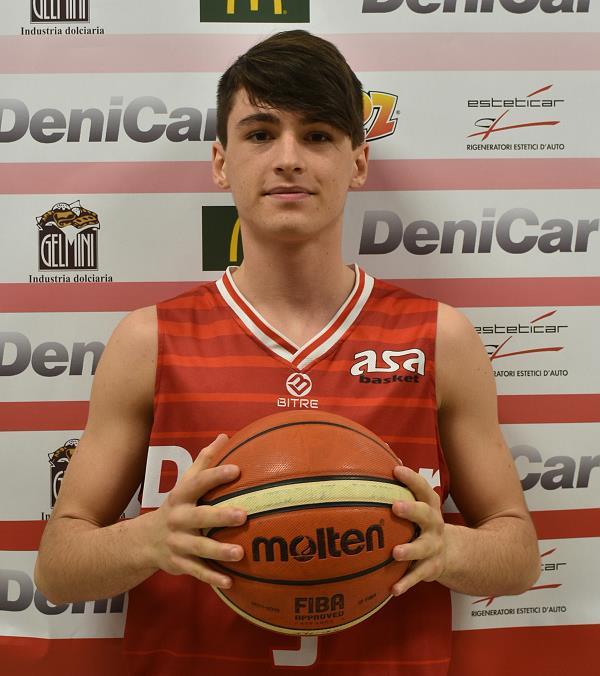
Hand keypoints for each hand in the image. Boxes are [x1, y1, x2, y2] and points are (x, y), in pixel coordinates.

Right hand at [148, 434, 246, 588]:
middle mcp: (178, 519)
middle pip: (199, 516)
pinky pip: (197, 571)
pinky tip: (230, 581)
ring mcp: (177, 543)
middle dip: (220, 516)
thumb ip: (204, 461)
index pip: (198, 483)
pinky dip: (212, 577)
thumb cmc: (176, 506)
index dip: (216, 475)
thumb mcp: (185, 483)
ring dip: (219, 550)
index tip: (237, 469)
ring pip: (199, 547)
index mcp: (181, 497)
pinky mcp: (179, 563)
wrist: (142, 542)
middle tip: (244, 515)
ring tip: (240, 553)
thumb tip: (224, 436)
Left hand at [390, 465, 446, 595]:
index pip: (423, 487)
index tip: (396, 469)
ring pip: (423, 548)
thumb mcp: (417, 504)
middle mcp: (434, 524)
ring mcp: (433, 547)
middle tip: (395, 506)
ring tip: (395, 553)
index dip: (411, 478)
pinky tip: (392, 589)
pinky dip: (406, 583)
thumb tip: (373, 457)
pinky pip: (417, 576)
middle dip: (412, 510)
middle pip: (426, 515)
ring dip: (409, 550)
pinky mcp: (430, 568)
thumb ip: (399, 488)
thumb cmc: (421, 521)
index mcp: (429, 505)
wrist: (451, 552)